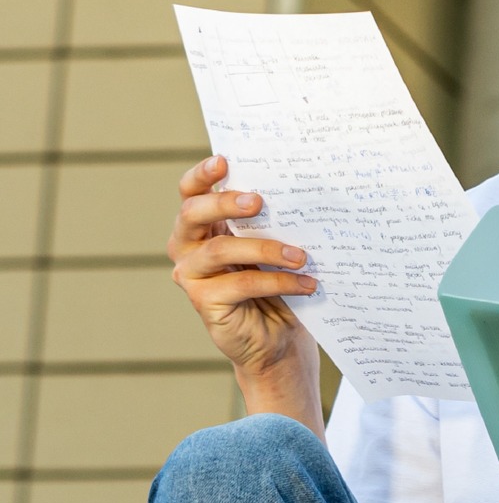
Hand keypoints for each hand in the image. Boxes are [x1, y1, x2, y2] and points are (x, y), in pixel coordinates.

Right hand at [169, 156, 319, 416]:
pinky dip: (277, 281)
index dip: (202, 176)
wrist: (279, 341)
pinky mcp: (204, 302)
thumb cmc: (279, 286)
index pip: (192, 193)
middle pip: (193, 213)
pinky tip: (307, 283)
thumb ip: (272, 223)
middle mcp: (188, 246)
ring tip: (302, 255)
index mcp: (203, 225)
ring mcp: (192, 275)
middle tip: (258, 201)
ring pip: (220, 250)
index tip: (225, 161)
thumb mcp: (275, 247)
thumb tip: (299, 193)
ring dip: (265, 248)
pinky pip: (241, 284)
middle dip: (224, 203)